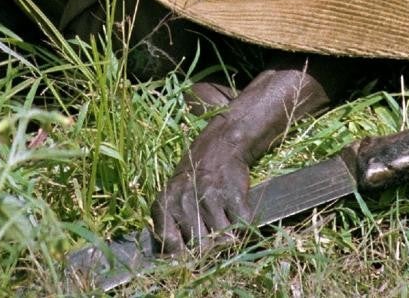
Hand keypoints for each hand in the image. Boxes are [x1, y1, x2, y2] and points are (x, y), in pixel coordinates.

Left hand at [151, 138, 252, 254]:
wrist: (221, 146)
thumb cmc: (193, 180)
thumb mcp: (173, 197)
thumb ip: (170, 227)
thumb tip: (175, 263)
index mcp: (165, 203)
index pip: (170, 243)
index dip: (181, 256)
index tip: (188, 257)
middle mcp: (185, 200)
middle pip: (200, 247)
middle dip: (208, 248)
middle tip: (212, 238)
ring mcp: (210, 197)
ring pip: (222, 240)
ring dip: (227, 237)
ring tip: (224, 222)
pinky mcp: (234, 195)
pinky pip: (241, 226)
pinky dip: (244, 227)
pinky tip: (237, 215)